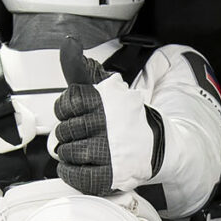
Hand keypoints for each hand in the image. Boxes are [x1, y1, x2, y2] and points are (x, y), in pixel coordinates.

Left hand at [53, 42, 150, 196]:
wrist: (156, 143)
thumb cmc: (126, 116)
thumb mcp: (107, 87)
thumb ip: (82, 68)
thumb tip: (69, 44)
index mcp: (106, 101)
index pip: (67, 103)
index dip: (66, 110)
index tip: (74, 113)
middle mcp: (107, 124)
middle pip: (65, 130)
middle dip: (68, 132)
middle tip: (81, 133)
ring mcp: (109, 151)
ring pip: (68, 152)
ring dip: (68, 152)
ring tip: (81, 148)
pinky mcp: (111, 173)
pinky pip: (77, 175)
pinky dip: (70, 172)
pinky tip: (76, 165)